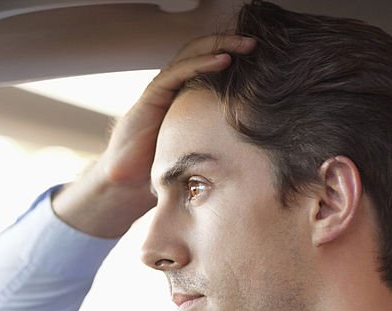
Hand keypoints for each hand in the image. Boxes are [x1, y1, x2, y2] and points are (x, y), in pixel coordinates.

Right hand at [53, 34, 255, 237]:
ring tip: (245, 45)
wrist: (128, 186)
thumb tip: (257, 154)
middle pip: (200, 52)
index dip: (232, 55)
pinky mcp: (151, 98)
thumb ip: (220, 144)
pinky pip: (176, 73)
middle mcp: (172, 89)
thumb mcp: (200, 153)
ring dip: (218, 45)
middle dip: (229, 43)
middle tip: (255, 43)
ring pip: (189, 55)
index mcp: (184, 98)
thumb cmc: (161, 173)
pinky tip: (223, 61)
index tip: (263, 57)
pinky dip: (200, 63)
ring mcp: (160, 91)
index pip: (208, 64)